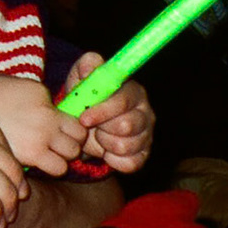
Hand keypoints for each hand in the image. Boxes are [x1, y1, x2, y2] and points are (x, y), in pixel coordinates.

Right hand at [0, 73, 86, 175]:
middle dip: (69, 144)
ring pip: (71, 155)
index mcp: (41, 94)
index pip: (75, 117)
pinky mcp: (30, 154)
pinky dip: (50, 168)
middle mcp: (46, 115)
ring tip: (45, 158)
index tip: (58, 132)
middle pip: (78, 137)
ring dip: (61, 158)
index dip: (70, 128)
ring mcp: (40, 135)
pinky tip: (34, 164)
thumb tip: (46, 104)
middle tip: (53, 147)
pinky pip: (56, 167)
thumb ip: (33, 95)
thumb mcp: (10, 84)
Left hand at [60, 54, 154, 172]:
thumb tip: (92, 64)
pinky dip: (112, 160)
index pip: (123, 102)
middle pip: (126, 126)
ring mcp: (146, 135)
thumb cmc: (86, 97)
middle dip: (102, 127)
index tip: (84, 117)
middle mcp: (145, 113)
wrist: (84, 125)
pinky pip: (129, 163)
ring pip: (124, 146)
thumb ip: (87, 67)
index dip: (103, 111)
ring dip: (104, 143)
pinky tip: (106, 150)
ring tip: (98, 135)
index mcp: (132, 92)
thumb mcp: (81, 79)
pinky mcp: (143, 155)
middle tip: (90, 125)